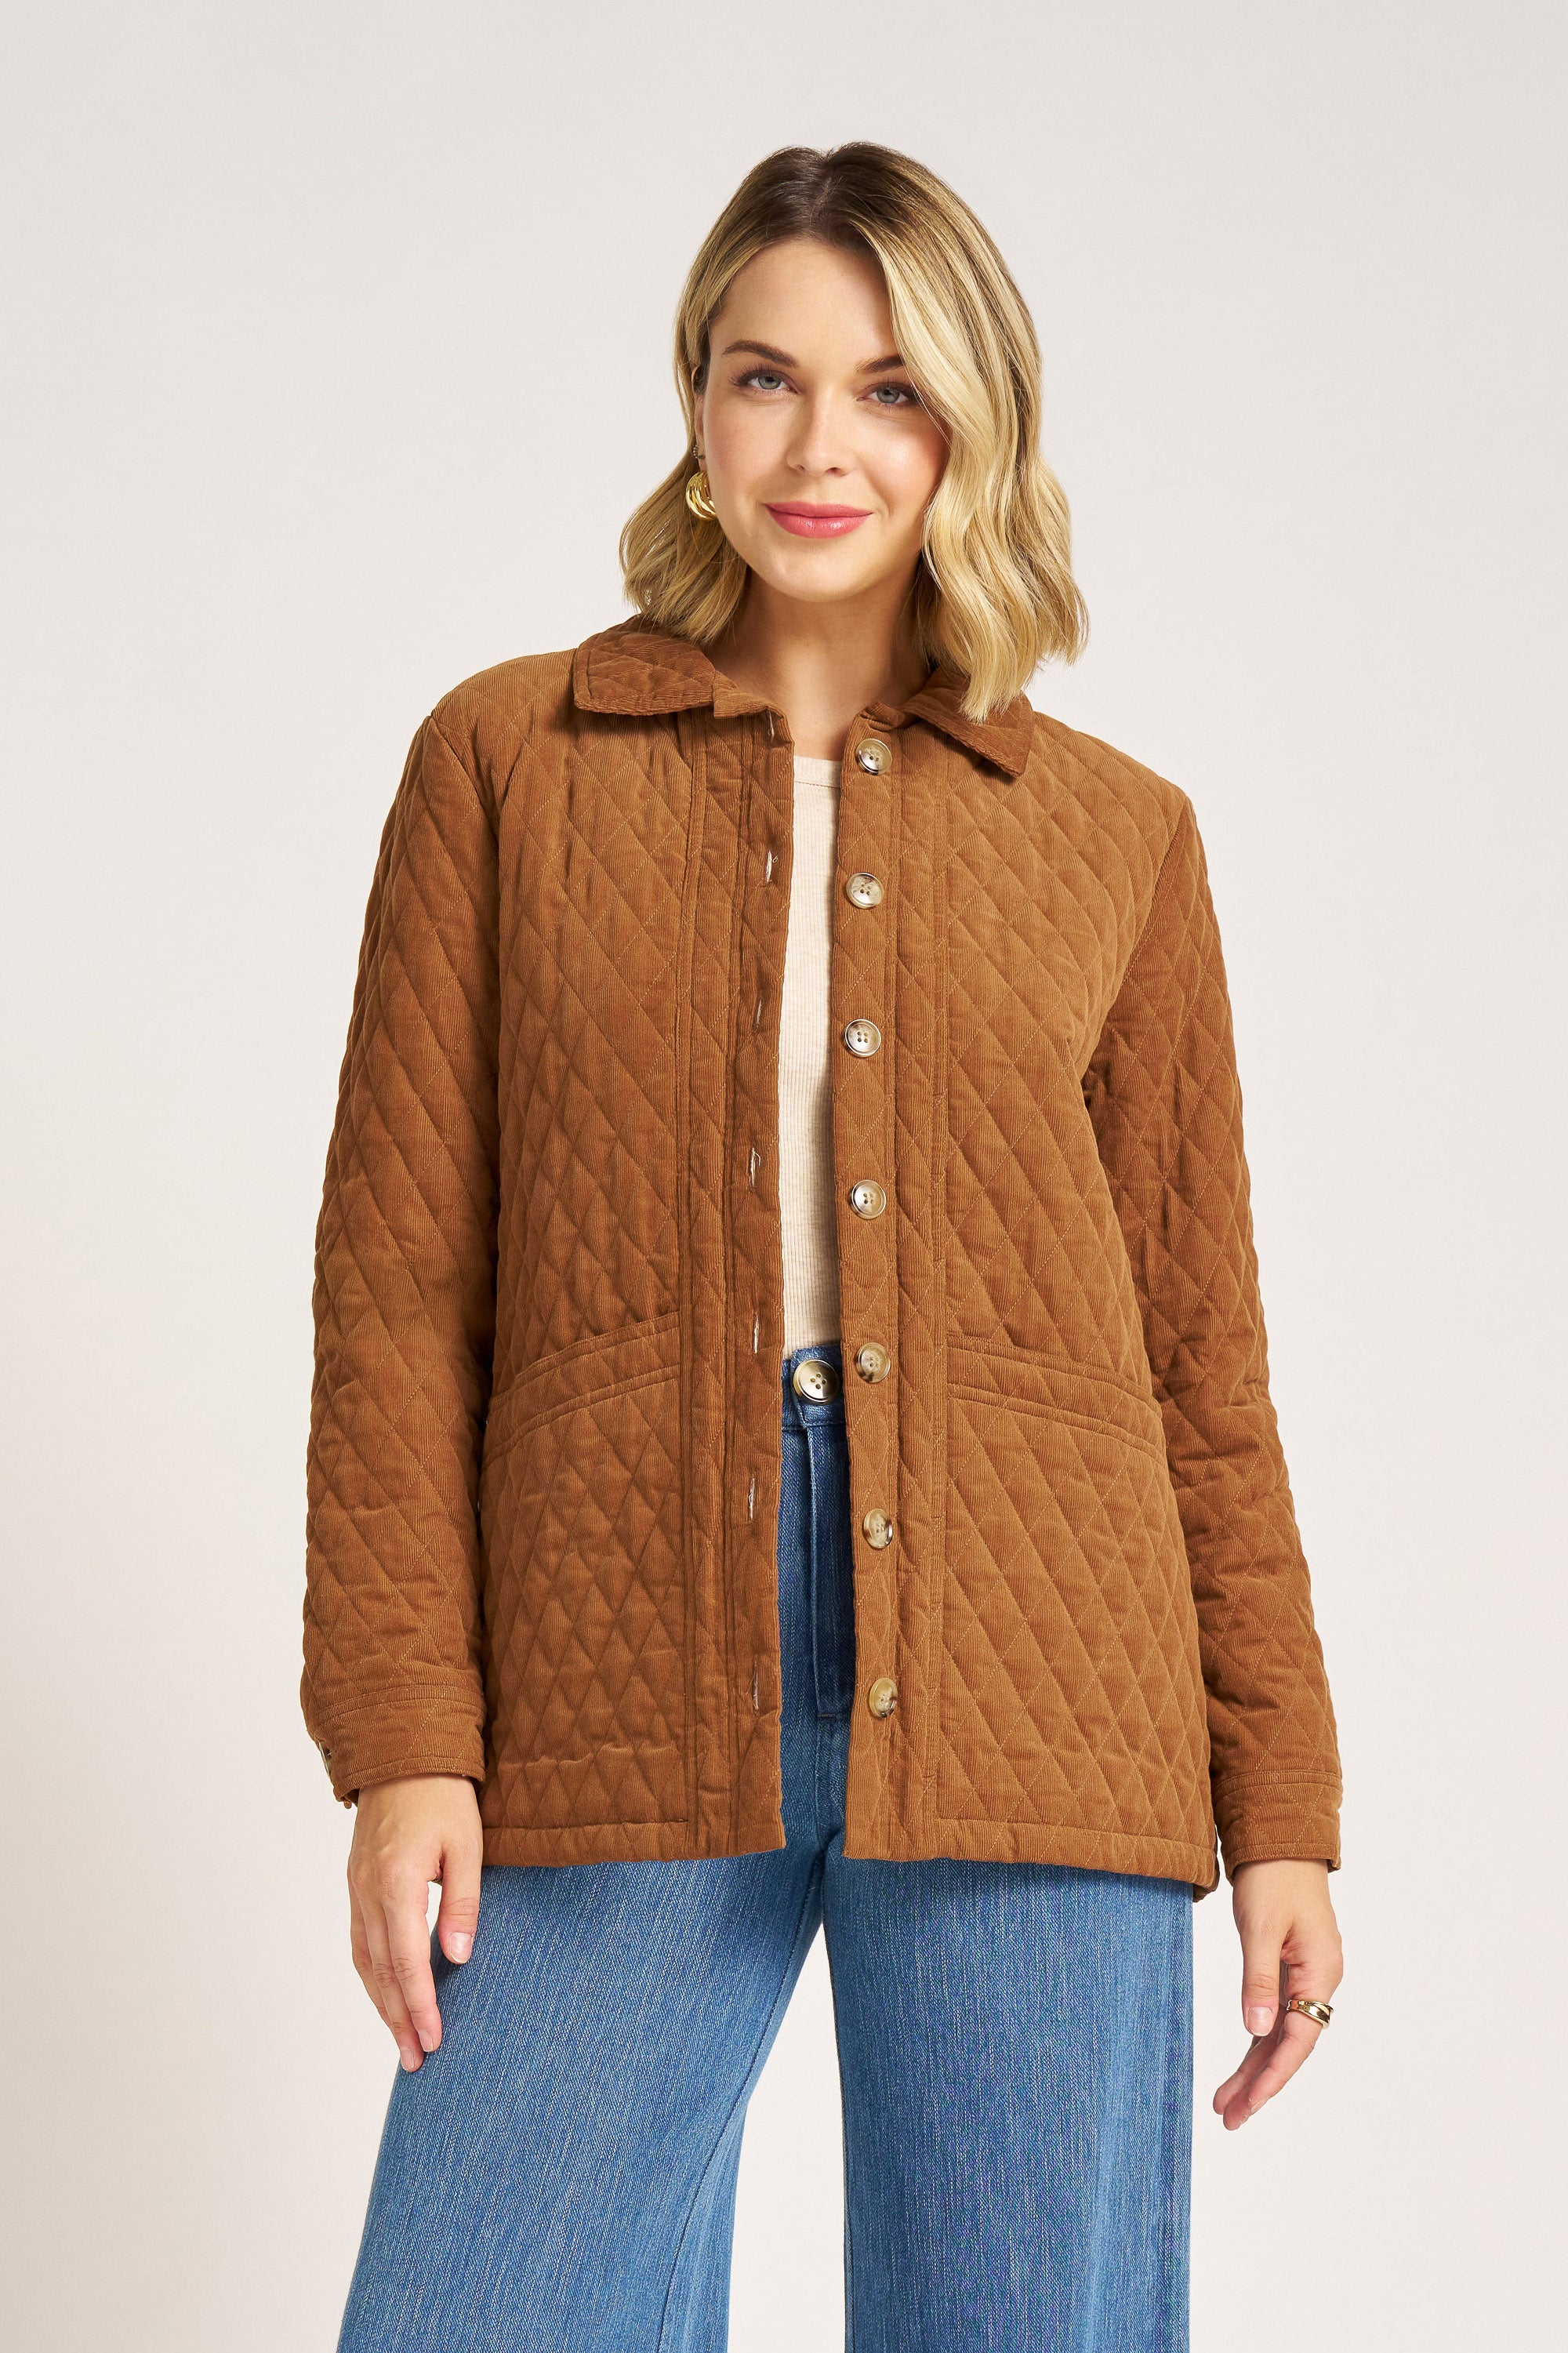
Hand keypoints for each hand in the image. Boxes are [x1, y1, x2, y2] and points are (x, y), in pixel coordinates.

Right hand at [347, 1773, 482, 2071]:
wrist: (402, 1750)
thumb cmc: (444, 1793)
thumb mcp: (468, 1845)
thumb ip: (462, 1904)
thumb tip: (457, 1960)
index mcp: (396, 1882)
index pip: (407, 1962)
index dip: (421, 2006)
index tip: (434, 2041)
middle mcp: (367, 1890)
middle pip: (380, 1972)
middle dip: (399, 2020)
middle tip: (417, 2061)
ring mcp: (356, 1886)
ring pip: (363, 1961)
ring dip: (381, 2004)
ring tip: (401, 2040)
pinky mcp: (355, 1881)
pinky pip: (358, 1940)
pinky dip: (371, 1974)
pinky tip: (384, 1993)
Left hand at [1212, 1858, 1342, 2129]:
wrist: (1281, 1837)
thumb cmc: (1273, 1876)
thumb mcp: (1260, 1926)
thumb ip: (1257, 1979)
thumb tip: (1256, 2030)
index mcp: (1321, 1971)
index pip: (1298, 2038)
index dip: (1272, 2077)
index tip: (1246, 2106)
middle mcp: (1319, 1979)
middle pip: (1290, 2045)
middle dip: (1259, 2084)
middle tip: (1228, 2118)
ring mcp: (1305, 1975)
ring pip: (1280, 2034)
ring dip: (1254, 2068)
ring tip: (1224, 2103)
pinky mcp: (1288, 1968)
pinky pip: (1273, 2015)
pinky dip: (1256, 2041)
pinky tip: (1240, 2066)